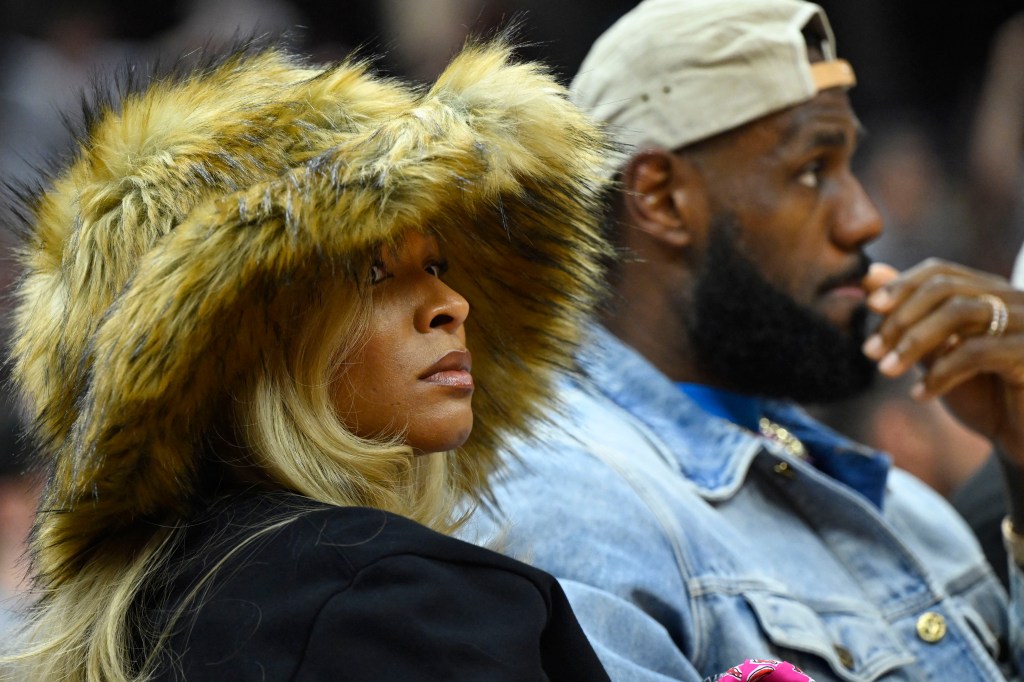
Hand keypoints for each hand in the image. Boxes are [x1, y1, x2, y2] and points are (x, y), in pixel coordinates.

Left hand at [861, 259, 1023, 462]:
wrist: (1021, 439)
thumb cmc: (981, 394)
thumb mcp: (936, 352)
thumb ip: (909, 316)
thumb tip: (870, 275)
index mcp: (989, 293)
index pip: (940, 271)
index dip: (902, 285)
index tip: (870, 307)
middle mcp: (1013, 300)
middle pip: (946, 288)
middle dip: (900, 318)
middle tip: (870, 350)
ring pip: (960, 312)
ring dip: (913, 342)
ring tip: (886, 371)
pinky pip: (977, 351)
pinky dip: (940, 373)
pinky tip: (920, 395)